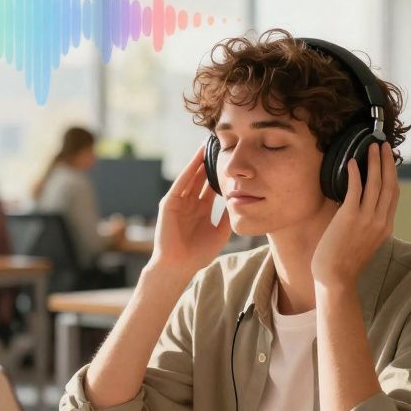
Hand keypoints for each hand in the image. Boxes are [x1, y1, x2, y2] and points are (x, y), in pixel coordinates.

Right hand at [148, 145, 230, 277]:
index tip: (231, 160)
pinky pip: (180, 183)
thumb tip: (241, 201)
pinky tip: (196, 159)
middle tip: (220, 144)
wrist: (179, 266)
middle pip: (201, 177)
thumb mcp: (220, 232)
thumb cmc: (198, 253)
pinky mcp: (169, 203)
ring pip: (191, 176)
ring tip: (208, 145)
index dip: (220, 173)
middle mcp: (190, 203)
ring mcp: (179, 202)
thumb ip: (228, 216)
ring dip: (198, 161)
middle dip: (209, 162)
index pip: (211, 186)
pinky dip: (188, 170)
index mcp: (201, 209)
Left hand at [311, 142, 397, 289]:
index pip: (393, 194)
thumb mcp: (363, 240)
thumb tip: (356, 202)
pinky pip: (355, 190)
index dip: (392, 174)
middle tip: (383, 145)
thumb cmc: (343, 261)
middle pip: (389, 184)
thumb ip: (365, 222)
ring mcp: (367, 219)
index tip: (389, 160)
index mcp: (385, 226)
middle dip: (387, 162)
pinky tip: (352, 163)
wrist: (335, 278)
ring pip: (375, 183)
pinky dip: (356, 174)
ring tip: (371, 147)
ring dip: (374, 162)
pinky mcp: (350, 218)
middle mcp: (380, 221)